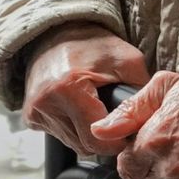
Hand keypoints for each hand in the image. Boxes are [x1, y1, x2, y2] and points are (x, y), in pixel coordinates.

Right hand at [21, 25, 149, 156]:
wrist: (60, 32)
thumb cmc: (94, 45)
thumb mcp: (127, 60)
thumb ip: (141, 92)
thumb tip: (149, 122)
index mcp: (68, 89)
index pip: (97, 140)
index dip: (117, 140)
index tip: (126, 130)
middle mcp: (45, 103)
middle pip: (84, 145)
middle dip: (104, 137)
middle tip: (113, 117)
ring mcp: (35, 111)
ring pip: (72, 143)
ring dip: (87, 133)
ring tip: (95, 108)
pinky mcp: (30, 116)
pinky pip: (59, 135)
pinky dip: (72, 127)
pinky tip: (77, 108)